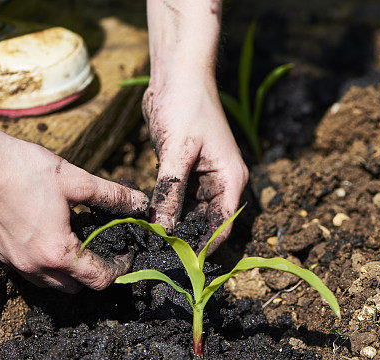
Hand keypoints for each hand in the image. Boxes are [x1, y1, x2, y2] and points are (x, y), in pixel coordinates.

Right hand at [0, 126, 148, 292]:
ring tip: (80, 243)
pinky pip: (31, 272)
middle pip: (76, 287)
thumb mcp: (77, 180)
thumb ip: (112, 196)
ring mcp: (14, 262)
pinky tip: (52, 238)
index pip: (98, 279)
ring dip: (70, 272)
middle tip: (105, 248)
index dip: (120, 269)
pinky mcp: (0, 254)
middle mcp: (34, 265)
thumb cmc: (23, 168)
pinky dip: (47, 264)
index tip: (126, 254)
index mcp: (56, 252)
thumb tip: (140, 203)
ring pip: (52, 284)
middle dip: (95, 273)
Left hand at [143, 78, 247, 254]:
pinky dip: (166, 210)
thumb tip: (162, 227)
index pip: (223, 224)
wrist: (178, 74)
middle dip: (187, 240)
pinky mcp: (186, 172)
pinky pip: (178, 200)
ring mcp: (204, 178)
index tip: (183, 264)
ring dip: (174, 227)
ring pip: (191, 214)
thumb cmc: (186, 106)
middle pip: (207, 223)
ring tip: (152, 245)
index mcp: (231, 179)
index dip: (205, 246)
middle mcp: (221, 183)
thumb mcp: (178, 150)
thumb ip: (171, 190)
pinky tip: (149, 223)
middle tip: (160, 257)